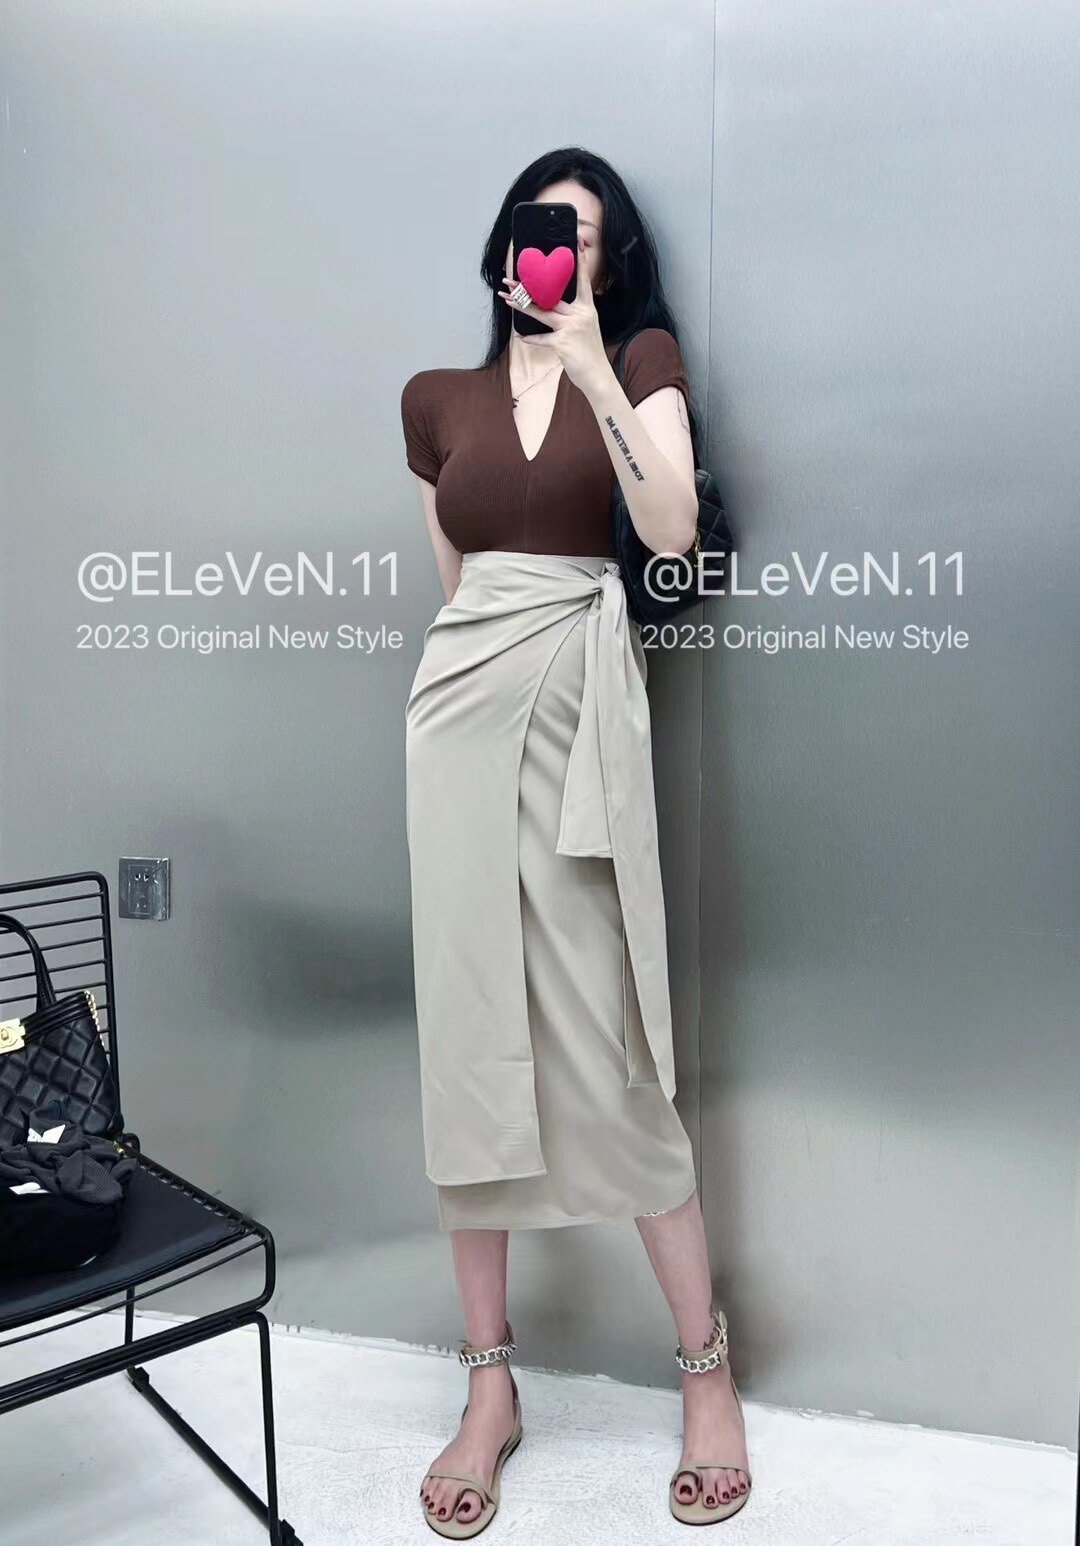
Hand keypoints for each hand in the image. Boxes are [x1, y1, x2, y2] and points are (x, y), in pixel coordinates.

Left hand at [498, 239, 610, 395]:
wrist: (597, 375)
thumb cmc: (589, 352)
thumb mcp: (586, 328)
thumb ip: (572, 316)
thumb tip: (552, 307)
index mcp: (587, 308)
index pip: (582, 281)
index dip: (579, 262)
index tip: (576, 244)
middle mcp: (580, 314)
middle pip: (551, 296)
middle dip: (529, 288)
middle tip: (511, 280)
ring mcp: (571, 328)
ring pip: (542, 313)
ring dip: (522, 306)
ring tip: (507, 299)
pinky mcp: (562, 343)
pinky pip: (542, 338)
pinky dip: (531, 339)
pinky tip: (521, 336)